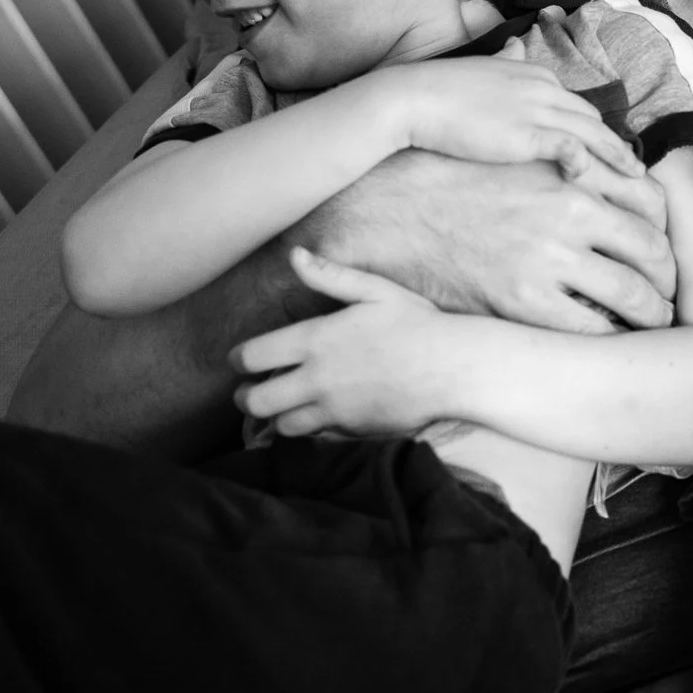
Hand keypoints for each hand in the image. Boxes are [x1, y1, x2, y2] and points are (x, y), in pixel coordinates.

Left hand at [232, 248, 454, 438]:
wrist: (453, 368)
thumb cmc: (417, 324)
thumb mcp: (375, 290)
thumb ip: (330, 276)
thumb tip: (295, 255)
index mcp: (317, 340)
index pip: (253, 356)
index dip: (239, 359)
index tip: (243, 360)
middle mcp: (318, 378)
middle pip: (256, 401)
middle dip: (246, 397)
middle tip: (251, 392)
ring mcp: (335, 409)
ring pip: (282, 426)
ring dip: (277, 417)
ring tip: (284, 407)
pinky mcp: (353, 430)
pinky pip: (316, 438)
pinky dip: (309, 430)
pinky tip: (319, 416)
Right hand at [301, 150, 675, 331]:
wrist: (388, 213)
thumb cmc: (452, 180)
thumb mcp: (517, 155)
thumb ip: (567, 162)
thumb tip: (609, 168)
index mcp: (571, 174)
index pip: (652, 204)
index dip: (665, 234)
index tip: (661, 252)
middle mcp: (569, 212)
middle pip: (654, 253)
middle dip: (667, 281)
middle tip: (666, 298)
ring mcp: (547, 258)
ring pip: (634, 296)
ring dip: (651, 315)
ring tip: (649, 324)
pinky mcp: (523, 301)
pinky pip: (591, 329)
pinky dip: (609, 339)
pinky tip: (607, 340)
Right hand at [391, 48, 642, 180]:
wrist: (410, 100)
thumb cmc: (438, 91)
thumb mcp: (480, 69)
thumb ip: (504, 61)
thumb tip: (515, 45)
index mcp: (534, 75)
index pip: (578, 104)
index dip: (597, 128)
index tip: (613, 148)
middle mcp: (544, 89)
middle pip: (593, 119)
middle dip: (617, 144)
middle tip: (638, 168)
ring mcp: (537, 110)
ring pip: (593, 134)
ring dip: (618, 158)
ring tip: (637, 180)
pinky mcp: (526, 134)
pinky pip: (571, 149)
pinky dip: (585, 163)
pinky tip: (590, 180)